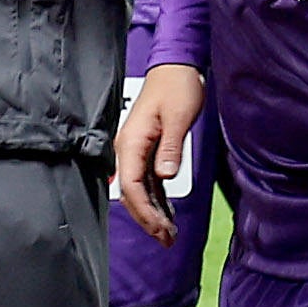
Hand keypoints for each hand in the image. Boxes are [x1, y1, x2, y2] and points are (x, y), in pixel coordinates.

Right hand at [113, 66, 205, 241]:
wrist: (176, 67)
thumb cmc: (177, 86)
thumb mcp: (179, 116)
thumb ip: (171, 148)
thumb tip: (164, 176)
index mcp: (131, 142)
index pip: (130, 185)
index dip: (144, 210)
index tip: (159, 227)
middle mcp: (128, 149)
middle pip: (131, 194)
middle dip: (147, 219)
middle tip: (167, 239)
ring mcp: (136, 151)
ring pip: (139, 191)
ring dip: (152, 214)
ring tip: (168, 236)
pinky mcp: (147, 151)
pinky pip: (147, 182)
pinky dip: (157, 201)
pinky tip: (168, 215)